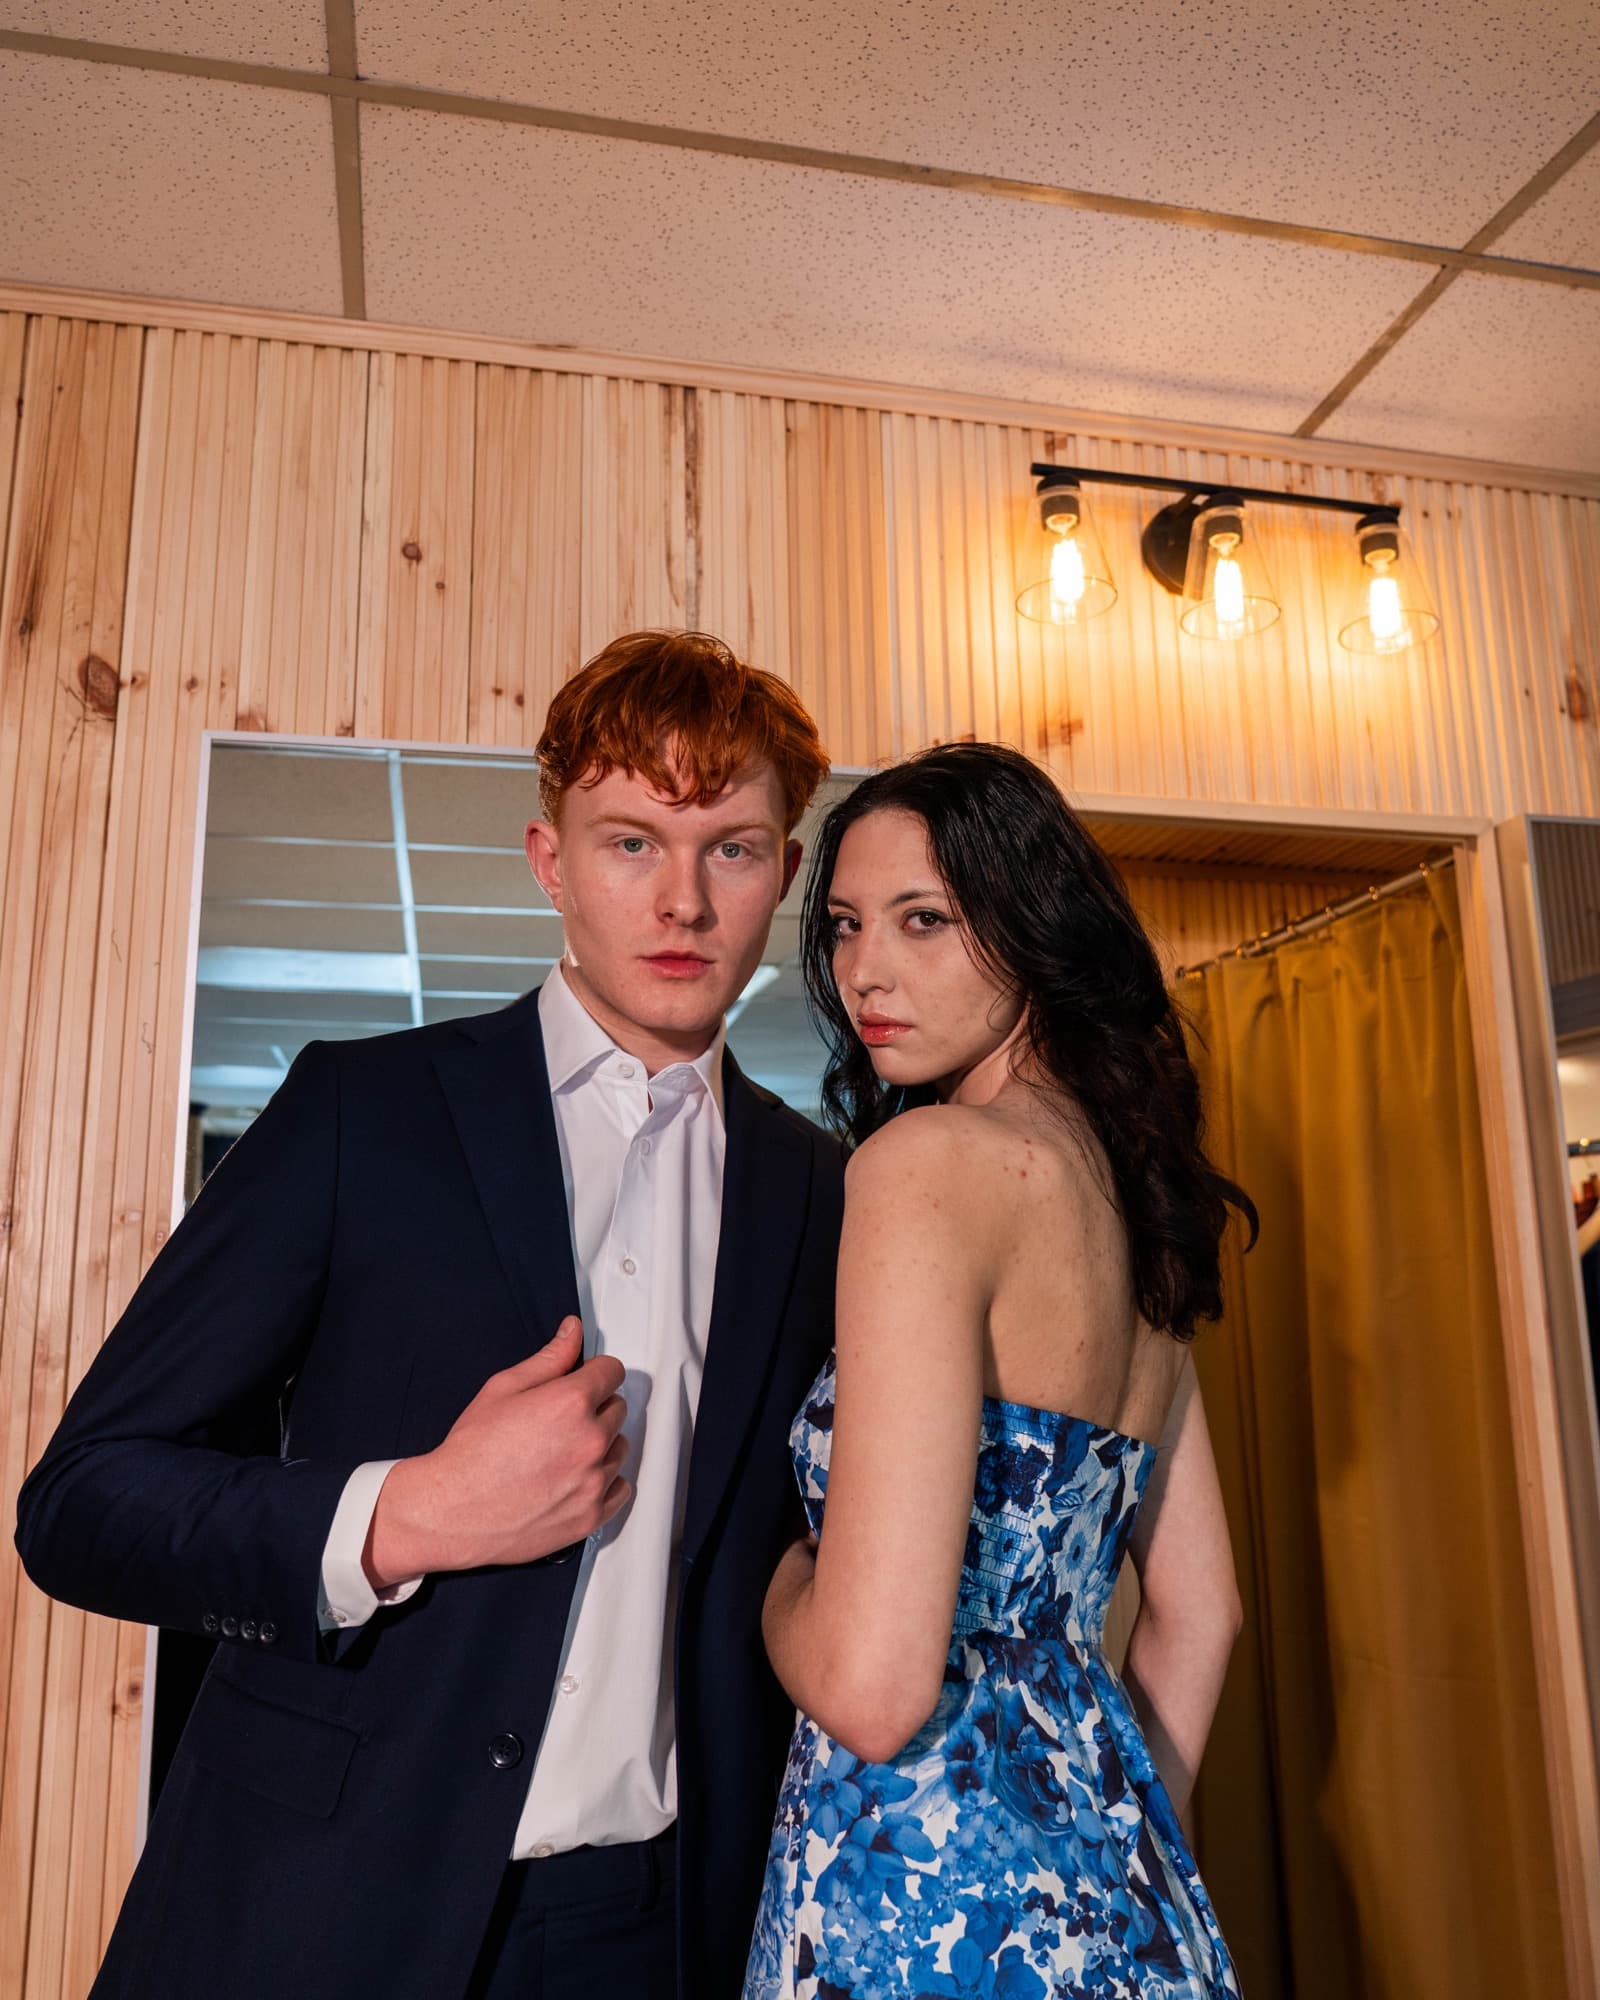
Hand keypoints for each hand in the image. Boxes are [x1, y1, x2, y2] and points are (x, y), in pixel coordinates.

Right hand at [364, 1317, 630, 1585]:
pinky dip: (605, 1483)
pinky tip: (577, 1480)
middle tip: (559, 1422)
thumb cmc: (471, 1450)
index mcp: (571, 1402)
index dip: (595, 1373)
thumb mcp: (504, 1388)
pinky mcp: (591, 1516)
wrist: (452, 1510)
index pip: (613, 1372)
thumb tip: (573, 1331)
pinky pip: (620, 1489)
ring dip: (600, 1446)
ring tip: (561, 1453)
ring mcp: (593, 1482)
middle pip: (618, 1409)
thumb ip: (549, 1358)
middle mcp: (590, 1440)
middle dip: (595, 1408)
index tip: (584, 1382)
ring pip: (620, 1448)